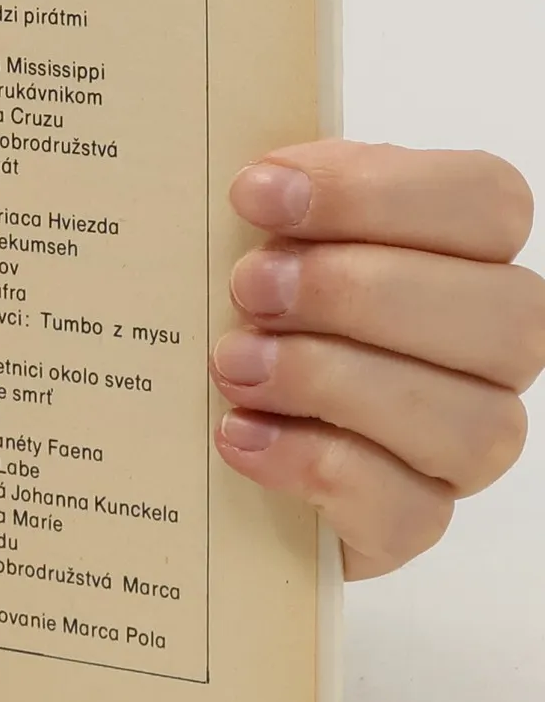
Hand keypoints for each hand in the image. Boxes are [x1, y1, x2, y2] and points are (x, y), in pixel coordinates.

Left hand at [211, 141, 544, 577]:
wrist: (198, 431)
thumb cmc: (249, 310)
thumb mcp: (256, 236)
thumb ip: (278, 198)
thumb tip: (268, 179)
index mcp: (464, 253)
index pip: (488, 202)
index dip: (377, 193)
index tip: (257, 195)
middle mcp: (489, 349)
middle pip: (503, 314)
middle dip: (360, 293)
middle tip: (249, 288)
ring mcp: (463, 444)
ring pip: (471, 422)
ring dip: (337, 382)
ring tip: (234, 365)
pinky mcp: (412, 522)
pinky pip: (408, 510)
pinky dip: (316, 466)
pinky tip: (241, 435)